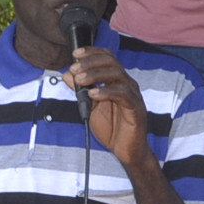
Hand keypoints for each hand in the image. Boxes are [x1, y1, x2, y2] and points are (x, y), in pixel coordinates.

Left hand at [69, 47, 150, 166]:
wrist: (126, 150)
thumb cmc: (112, 128)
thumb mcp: (90, 106)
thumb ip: (80, 90)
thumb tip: (67, 74)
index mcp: (117, 81)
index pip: (107, 57)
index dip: (92, 52)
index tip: (75, 54)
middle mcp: (126, 84)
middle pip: (111, 62)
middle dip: (90, 62)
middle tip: (74, 68)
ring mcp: (132, 95)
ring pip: (117, 74)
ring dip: (96, 74)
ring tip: (80, 80)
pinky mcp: (136, 108)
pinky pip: (122, 94)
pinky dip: (106, 92)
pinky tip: (92, 94)